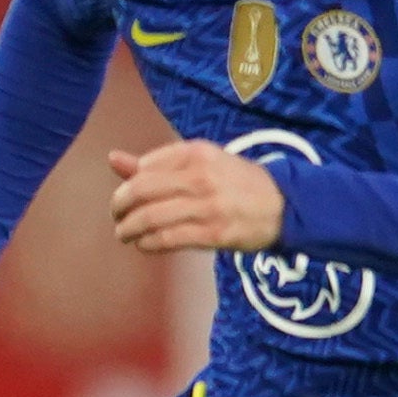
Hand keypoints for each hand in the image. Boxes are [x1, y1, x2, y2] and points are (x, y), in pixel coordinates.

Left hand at [109, 140, 284, 254]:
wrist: (284, 205)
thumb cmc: (234, 182)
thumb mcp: (201, 163)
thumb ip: (156, 164)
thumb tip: (113, 159)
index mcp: (197, 153)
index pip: (145, 167)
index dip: (128, 185)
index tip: (125, 197)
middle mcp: (201, 176)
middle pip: (141, 191)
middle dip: (119, 206)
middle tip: (116, 216)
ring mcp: (208, 206)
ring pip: (150, 218)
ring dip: (129, 229)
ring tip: (125, 233)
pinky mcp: (214, 233)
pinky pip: (167, 239)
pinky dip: (148, 243)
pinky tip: (145, 244)